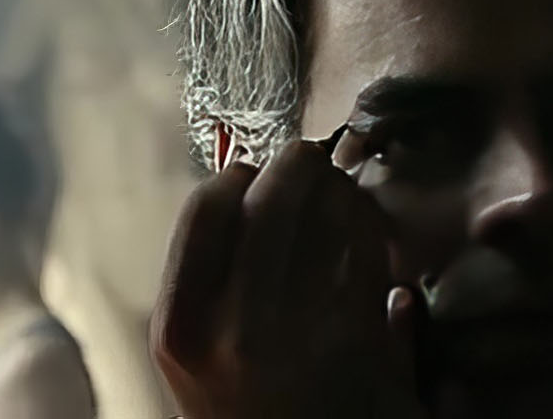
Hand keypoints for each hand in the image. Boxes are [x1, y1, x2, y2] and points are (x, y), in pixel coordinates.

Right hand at [151, 140, 427, 417]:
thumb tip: (241, 173)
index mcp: (179, 326)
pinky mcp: (353, 344)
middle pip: (269, 201)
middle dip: (298, 167)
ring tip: (345, 192)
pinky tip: (373, 236)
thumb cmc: (247, 410)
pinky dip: (372, 233)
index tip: (255, 173)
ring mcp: (292, 336)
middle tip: (314, 160)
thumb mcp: (199, 352)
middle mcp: (228, 329)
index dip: (237, 176)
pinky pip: (365, 257)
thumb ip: (210, 273)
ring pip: (324, 220)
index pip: (205, 208)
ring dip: (342, 192)